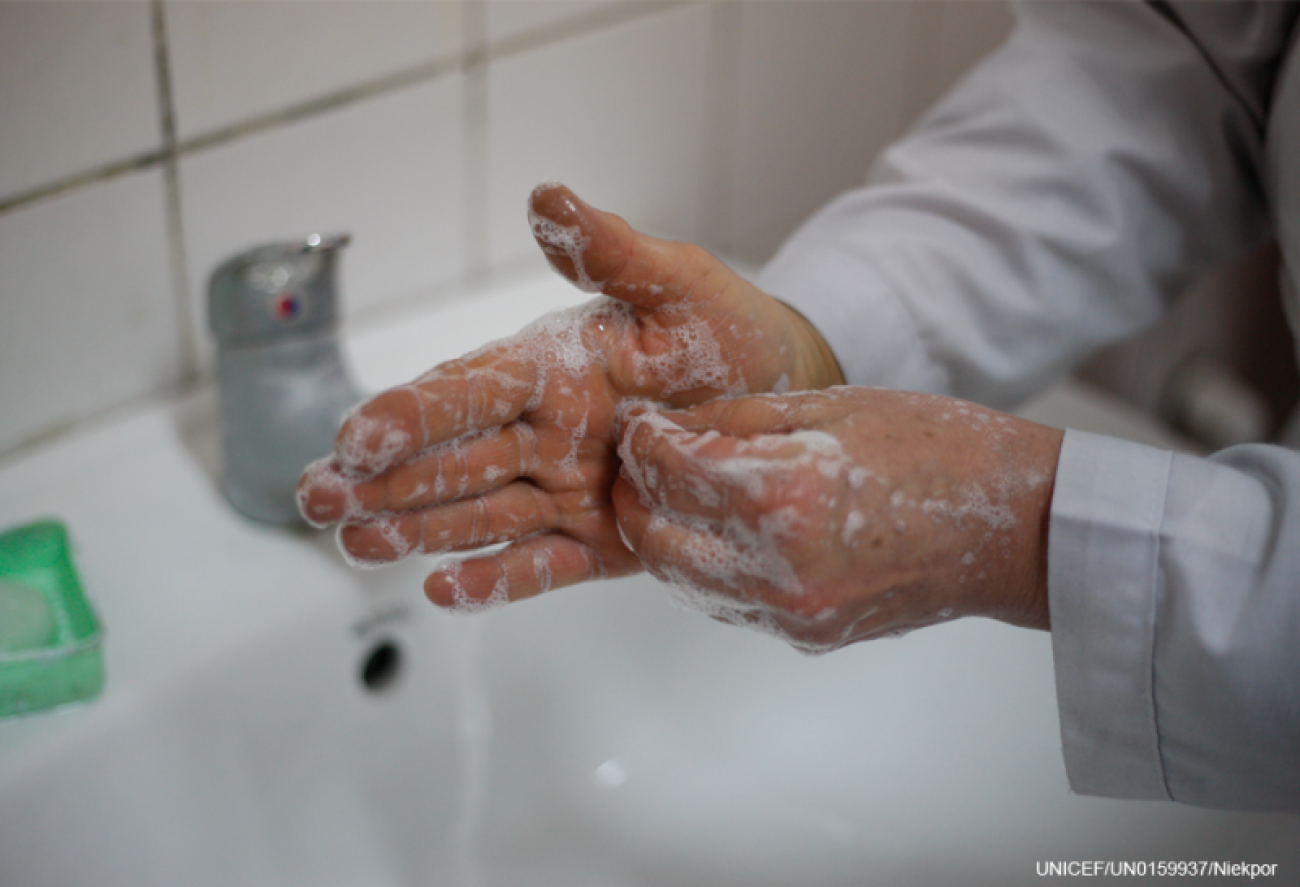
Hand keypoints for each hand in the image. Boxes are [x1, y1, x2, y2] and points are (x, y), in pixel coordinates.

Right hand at [297, 183, 843, 608]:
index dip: (414, 410)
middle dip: (382, 480)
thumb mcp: (678, 286)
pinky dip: (494, 579)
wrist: (784, 396)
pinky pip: (540, 564)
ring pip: (477, 514)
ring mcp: (565, 490)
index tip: (360, 433)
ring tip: (355, 546)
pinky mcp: (599, 543)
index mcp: (551, 366)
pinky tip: (441, 589)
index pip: (470, 388)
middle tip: (317, 497)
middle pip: (450, 457)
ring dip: (415, 530)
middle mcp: (543, 431)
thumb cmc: (728, 332)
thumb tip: (546, 198)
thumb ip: (611, 253)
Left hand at [612, 388, 1062, 653]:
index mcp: (783, 496)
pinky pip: (722, 601)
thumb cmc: (934, 450)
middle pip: (654, 535)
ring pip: (678, 578)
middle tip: (647, 458)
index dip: (642, 441)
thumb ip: (734, 421)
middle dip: (638, 492)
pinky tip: (721, 528)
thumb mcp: (827, 406)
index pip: (667, 471)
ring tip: (678, 491)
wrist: (1011, 527)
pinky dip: (704, 564)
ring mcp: (789, 613)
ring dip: (663, 532)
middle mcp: (776, 568)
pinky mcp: (802, 636)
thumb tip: (665, 429)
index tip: (642, 425)